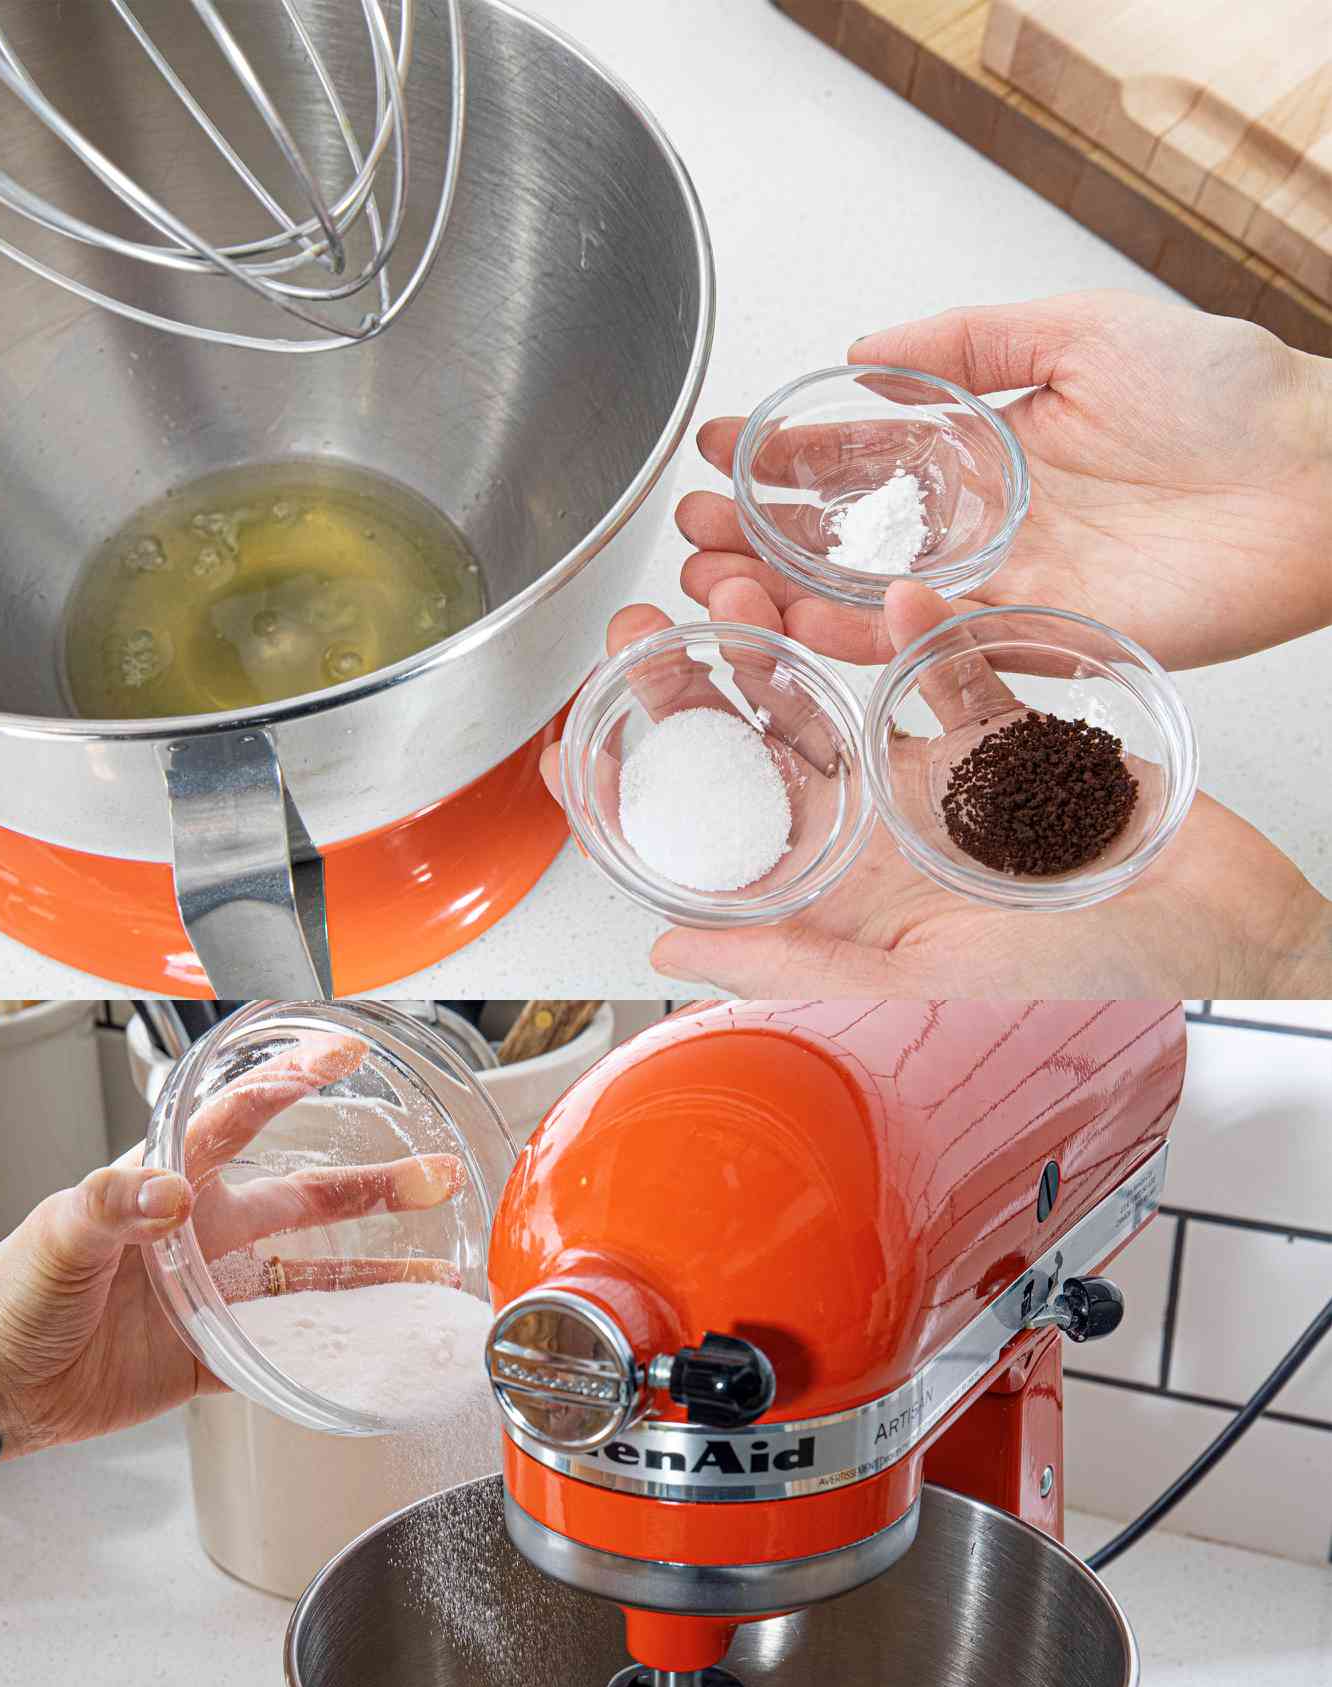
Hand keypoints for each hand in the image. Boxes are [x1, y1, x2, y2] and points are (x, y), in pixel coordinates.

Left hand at [0, 1028, 465, 1452]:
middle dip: (372, 1186)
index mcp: (170, 1184)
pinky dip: (338, 1351)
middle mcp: (205, 1232)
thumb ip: (113, 1203)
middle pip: (306, 1200)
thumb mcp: (57, 1234)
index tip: (343, 1055)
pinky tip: (382, 1348)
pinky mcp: (213, 1355)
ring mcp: (215, 1294)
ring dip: (375, 1273)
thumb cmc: (10, 1296)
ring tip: (435, 1269)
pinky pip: (288, 1349)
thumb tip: (170, 1192)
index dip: (293, 1083)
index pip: (241, 1119)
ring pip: (313, 1277)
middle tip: (430, 1173)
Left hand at [544, 582, 1331, 999]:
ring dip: (783, 644)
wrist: (1231, 940)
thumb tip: (667, 952)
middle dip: (693, 695)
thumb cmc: (1099, 979)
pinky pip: (955, 666)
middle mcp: (884, 839)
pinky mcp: (1011, 735)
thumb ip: (797, 958)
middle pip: (761, 756)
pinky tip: (897, 592)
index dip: (644, 798)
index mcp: (851, 899)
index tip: (575, 746)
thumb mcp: (928, 977)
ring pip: (841, 698)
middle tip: (639, 635)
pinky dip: (929, 627)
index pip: (719, 845)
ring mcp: (942, 783)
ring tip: (728, 588)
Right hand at [678, 290, 1331, 669]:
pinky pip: (933, 646)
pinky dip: (869, 636)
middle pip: (847, 542)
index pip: (861, 459)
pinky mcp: (1033, 641)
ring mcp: (1001, 589)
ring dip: (785, 598)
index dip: (784, 457)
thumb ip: (968, 344)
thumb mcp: (1079, 328)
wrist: (1312, 482)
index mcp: (987, 450)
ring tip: (716, 587)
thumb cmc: (1224, 398)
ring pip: (871, 605)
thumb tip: (864, 353)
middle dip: (758, 539)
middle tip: (689, 534)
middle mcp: (982, 528)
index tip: (718, 451)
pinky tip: (809, 617)